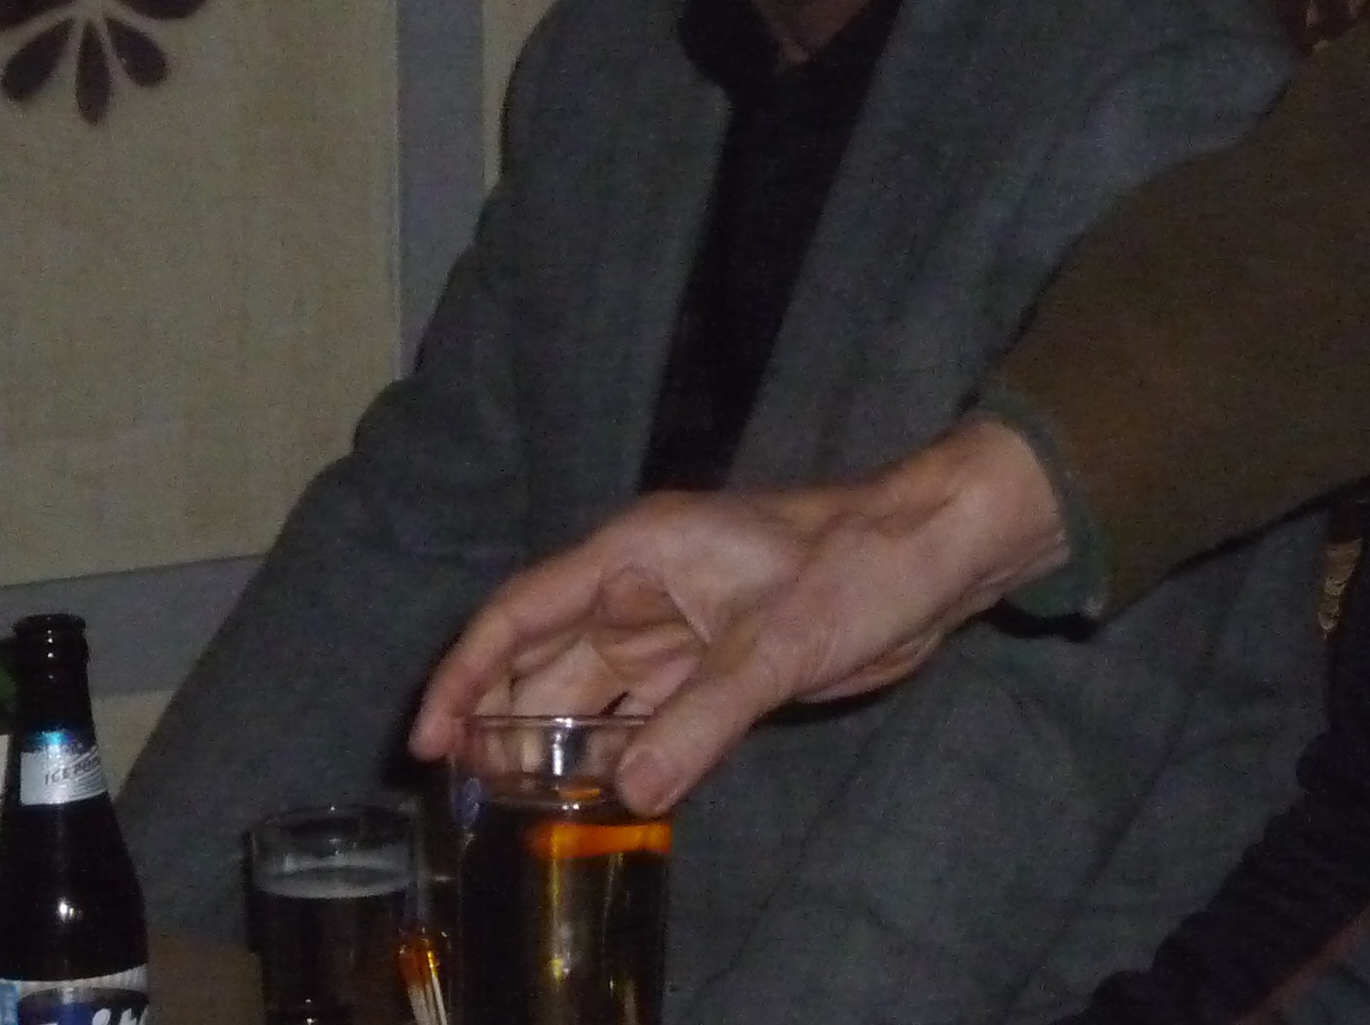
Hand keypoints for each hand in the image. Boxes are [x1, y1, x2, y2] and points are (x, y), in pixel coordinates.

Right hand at [408, 417, 1071, 812]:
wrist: (939, 560)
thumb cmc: (860, 564)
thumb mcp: (779, 642)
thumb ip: (702, 720)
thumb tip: (629, 795)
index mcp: (637, 555)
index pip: (522, 611)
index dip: (467, 673)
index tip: (430, 742)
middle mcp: (641, 592)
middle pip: (545, 662)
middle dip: (505, 725)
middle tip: (473, 800)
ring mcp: (677, 633)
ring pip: (590, 697)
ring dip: (558, 749)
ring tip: (519, 813)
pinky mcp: (715, 670)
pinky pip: (644, 719)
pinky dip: (618, 758)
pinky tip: (597, 804)